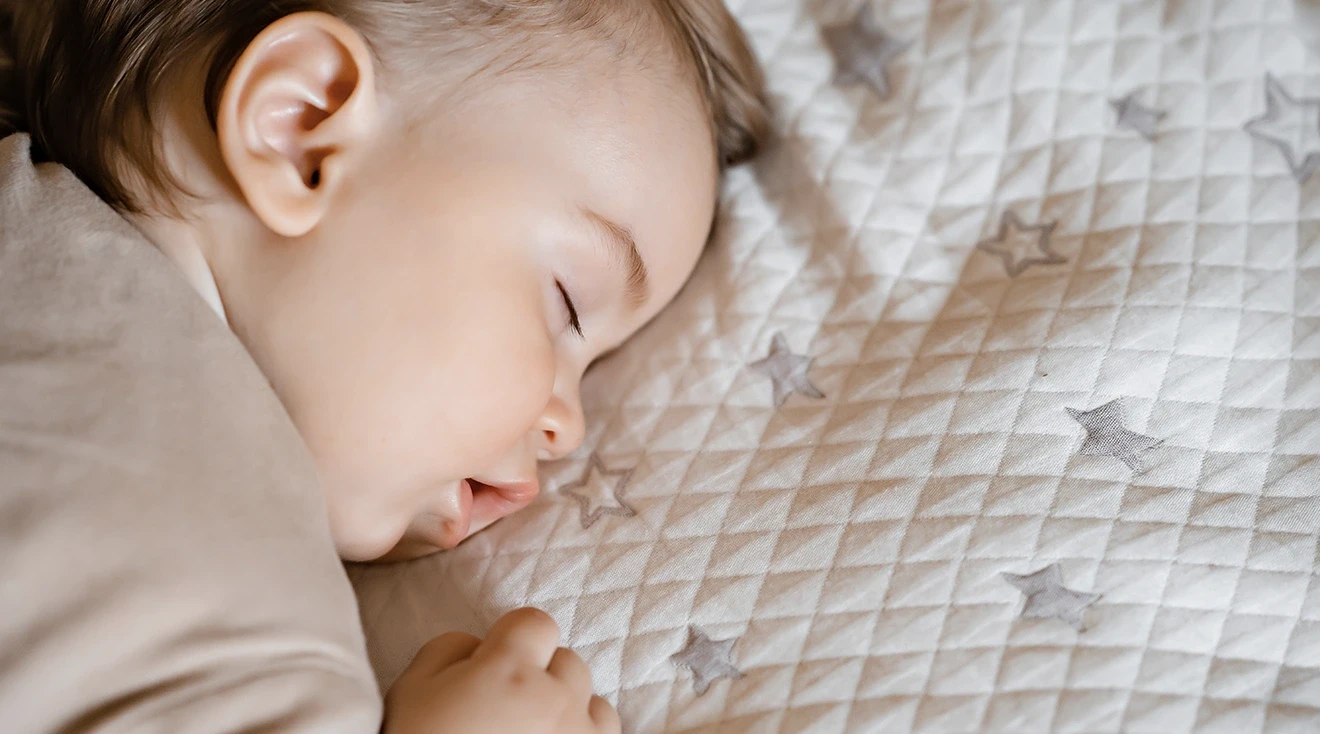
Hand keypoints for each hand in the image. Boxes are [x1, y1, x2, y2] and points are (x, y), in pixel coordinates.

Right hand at [383, 608, 619, 733]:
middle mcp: (555, 701)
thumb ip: (452, 647)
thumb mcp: (412, 688)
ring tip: (532, 732)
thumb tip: (481, 647)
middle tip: (506, 706)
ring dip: (568, 709)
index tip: (494, 663)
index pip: (536, 623)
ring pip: (593, 702)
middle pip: (567, 662)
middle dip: (540, 675)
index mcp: (510, 670)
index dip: (512, 639)